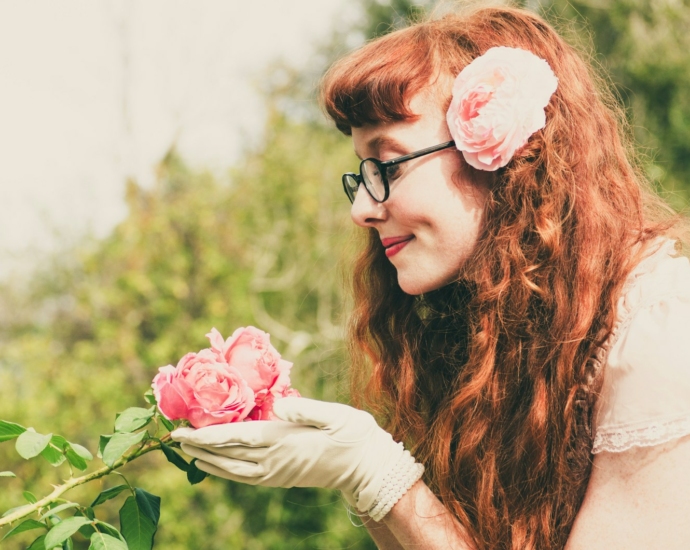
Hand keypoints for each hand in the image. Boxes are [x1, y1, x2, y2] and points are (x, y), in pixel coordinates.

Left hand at [171, 397, 406, 512]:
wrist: (367, 468)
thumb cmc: (353, 435)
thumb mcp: (334, 415)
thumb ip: (306, 409)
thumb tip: (278, 405)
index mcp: (283, 440)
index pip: (235, 437)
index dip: (206, 435)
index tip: (182, 431)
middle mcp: (274, 460)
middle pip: (227, 455)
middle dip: (198, 446)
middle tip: (173, 438)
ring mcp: (276, 472)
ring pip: (232, 470)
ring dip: (207, 461)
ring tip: (188, 453)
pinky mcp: (281, 478)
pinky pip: (245, 478)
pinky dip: (225, 472)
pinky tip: (216, 467)